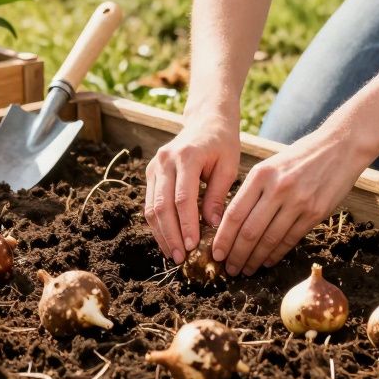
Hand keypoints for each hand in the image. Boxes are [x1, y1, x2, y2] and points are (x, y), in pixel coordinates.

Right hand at [144, 112, 240, 263]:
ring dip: (161, 233)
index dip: (186, 224)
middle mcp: (165, 160)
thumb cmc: (222, 143)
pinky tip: (168, 240)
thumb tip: (213, 227)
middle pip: (162, 205)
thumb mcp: (229, 166)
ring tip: (173, 254)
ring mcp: (154, 166)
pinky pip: (150, 203)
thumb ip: (218, 195)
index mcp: (187, 156)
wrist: (206, 120)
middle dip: (171, 235)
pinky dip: (157, 224)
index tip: (193, 246)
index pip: (183, 198)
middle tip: (181, 258)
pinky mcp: (151, 173)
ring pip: (151, 207)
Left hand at [212, 123, 373, 276]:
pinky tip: (267, 261)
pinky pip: (291, 239)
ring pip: (269, 239)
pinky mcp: (315, 212)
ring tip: (246, 269)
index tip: (216, 253)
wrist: (339, 147)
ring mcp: (298, 201)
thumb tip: (232, 222)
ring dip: (255, 259)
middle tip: (230, 269)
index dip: (223, 238)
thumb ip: (253, 190)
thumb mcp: (270, 165)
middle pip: (249, 231)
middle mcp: (277, 188)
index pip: (234, 213)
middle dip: (236, 254)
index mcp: (261, 174)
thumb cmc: (300, 157)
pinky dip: (276, 253)